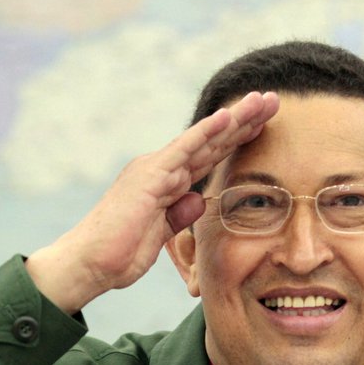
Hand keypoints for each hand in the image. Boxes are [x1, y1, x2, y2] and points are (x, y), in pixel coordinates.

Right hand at [26, 91, 279, 312]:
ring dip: (235, 119)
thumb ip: (179, 214)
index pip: (210, 156)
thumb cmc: (119, 254)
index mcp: (167, 182)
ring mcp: (156, 169)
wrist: (89, 264)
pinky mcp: (150, 177)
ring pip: (203, 139)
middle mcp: (162, 168)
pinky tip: (227, 117)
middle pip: (212, 141)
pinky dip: (205, 133)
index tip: (265, 123)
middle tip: (274, 100)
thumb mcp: (160, 234)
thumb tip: (199, 199)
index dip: (238, 138)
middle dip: (244, 121)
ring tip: (263, 101)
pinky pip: (183, 151)